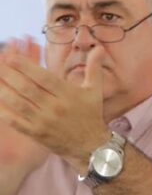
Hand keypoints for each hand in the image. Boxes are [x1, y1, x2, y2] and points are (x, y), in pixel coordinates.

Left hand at [0, 41, 107, 170]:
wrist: (91, 146)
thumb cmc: (91, 114)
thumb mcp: (95, 90)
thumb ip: (94, 67)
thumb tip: (99, 48)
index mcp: (68, 94)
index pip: (44, 78)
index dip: (26, 66)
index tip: (11, 56)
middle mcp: (54, 107)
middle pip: (27, 88)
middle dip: (9, 74)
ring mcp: (43, 121)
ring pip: (18, 103)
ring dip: (3, 90)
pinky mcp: (35, 133)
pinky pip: (15, 121)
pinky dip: (3, 111)